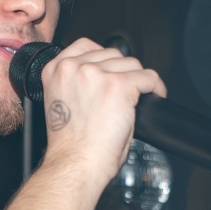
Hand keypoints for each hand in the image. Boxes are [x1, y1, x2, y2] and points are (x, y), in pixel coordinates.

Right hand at [37, 37, 165, 185]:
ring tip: (141, 96)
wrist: (75, 163)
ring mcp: (97, 74)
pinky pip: (148, 77)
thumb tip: (103, 78)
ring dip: (138, 79)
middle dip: (122, 71)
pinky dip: (156, 87)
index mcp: (55, 70)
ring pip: (131, 63)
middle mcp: (73, 67)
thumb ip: (77, 84)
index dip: (104, 59)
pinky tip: (155, 96)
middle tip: (128, 91)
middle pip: (111, 53)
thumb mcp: (63, 103)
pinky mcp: (120, 85)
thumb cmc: (70, 145)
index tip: (112, 71)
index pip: (86, 46)